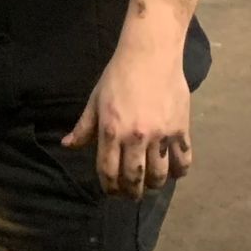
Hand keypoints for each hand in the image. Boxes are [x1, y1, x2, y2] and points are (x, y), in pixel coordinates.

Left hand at [61, 40, 192, 198]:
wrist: (149, 55)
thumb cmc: (118, 76)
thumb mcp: (95, 100)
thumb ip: (84, 127)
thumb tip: (67, 146)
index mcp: (111, 130)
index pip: (109, 171)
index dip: (109, 187)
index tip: (112, 192)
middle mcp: (135, 137)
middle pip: (134, 178)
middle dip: (131, 192)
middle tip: (132, 195)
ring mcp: (160, 135)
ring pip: (160, 175)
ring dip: (155, 186)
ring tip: (151, 185)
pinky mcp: (180, 130)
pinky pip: (183, 160)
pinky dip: (179, 172)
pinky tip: (174, 172)